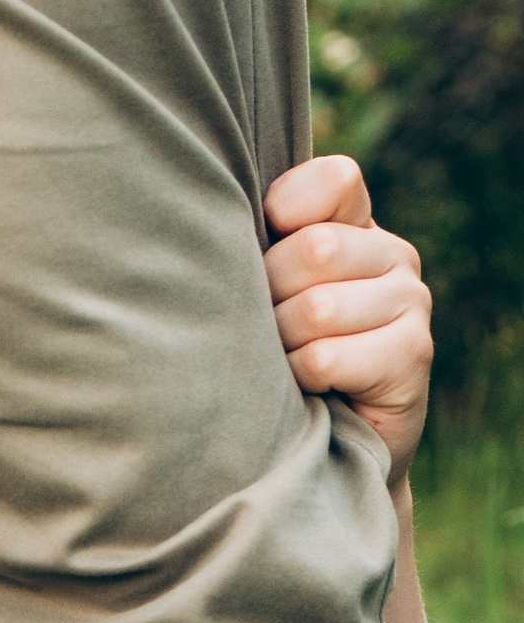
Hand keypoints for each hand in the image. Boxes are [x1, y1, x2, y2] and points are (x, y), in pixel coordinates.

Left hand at [264, 154, 431, 492]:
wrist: (324, 441)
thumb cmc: (276, 354)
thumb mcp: (261, 288)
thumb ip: (254, 241)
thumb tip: (208, 212)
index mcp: (356, 224)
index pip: (333, 181)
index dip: (283, 213)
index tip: (262, 250)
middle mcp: (393, 255)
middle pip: (314, 250)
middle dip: (270, 295)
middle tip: (268, 328)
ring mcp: (412, 303)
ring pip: (316, 309)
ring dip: (281, 344)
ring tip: (285, 360)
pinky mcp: (413, 356)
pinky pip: (326, 358)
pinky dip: (299, 378)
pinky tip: (306, 388)